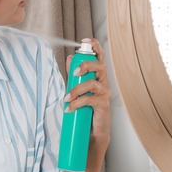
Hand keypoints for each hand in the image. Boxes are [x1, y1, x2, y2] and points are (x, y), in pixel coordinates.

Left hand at [64, 38, 110, 153]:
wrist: (93, 130)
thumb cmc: (87, 107)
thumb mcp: (79, 88)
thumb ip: (75, 73)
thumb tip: (70, 57)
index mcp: (98, 74)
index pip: (99, 56)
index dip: (94, 46)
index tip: (84, 41)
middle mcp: (104, 81)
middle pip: (99, 66)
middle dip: (86, 66)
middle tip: (74, 73)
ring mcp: (105, 92)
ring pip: (92, 84)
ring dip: (77, 90)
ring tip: (66, 98)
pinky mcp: (103, 104)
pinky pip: (90, 100)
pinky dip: (77, 103)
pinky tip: (69, 108)